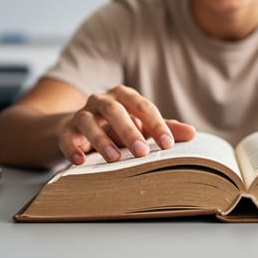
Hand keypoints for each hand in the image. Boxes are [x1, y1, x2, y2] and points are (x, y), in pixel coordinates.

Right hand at [58, 85, 195, 164]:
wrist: (77, 128)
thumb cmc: (116, 126)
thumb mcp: (140, 126)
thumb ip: (163, 128)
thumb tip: (192, 133)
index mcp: (124, 97)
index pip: (143, 107)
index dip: (156, 124)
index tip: (168, 144)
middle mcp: (102, 101)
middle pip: (116, 111)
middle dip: (129, 131)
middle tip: (142, 152)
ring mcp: (81, 114)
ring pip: (89, 122)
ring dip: (101, 140)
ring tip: (114, 158)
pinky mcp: (65, 130)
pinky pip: (67, 137)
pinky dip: (72, 148)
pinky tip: (80, 160)